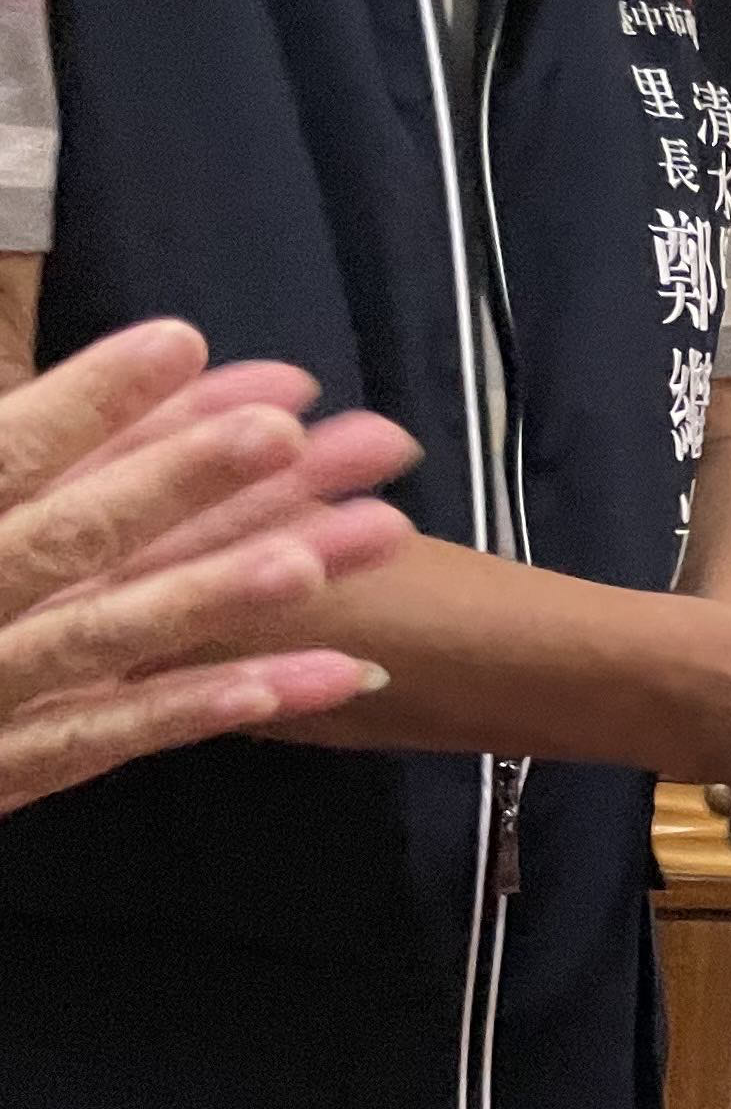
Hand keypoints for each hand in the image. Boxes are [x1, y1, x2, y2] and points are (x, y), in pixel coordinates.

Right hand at [0, 320, 418, 816]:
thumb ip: (15, 470)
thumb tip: (70, 392)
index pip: (11, 451)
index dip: (92, 398)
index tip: (184, 340)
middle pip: (77, 530)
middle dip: (182, 479)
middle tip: (292, 431)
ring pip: (109, 634)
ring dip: (218, 592)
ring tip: (320, 554)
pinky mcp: (3, 768)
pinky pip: (110, 737)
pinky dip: (203, 708)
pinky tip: (309, 678)